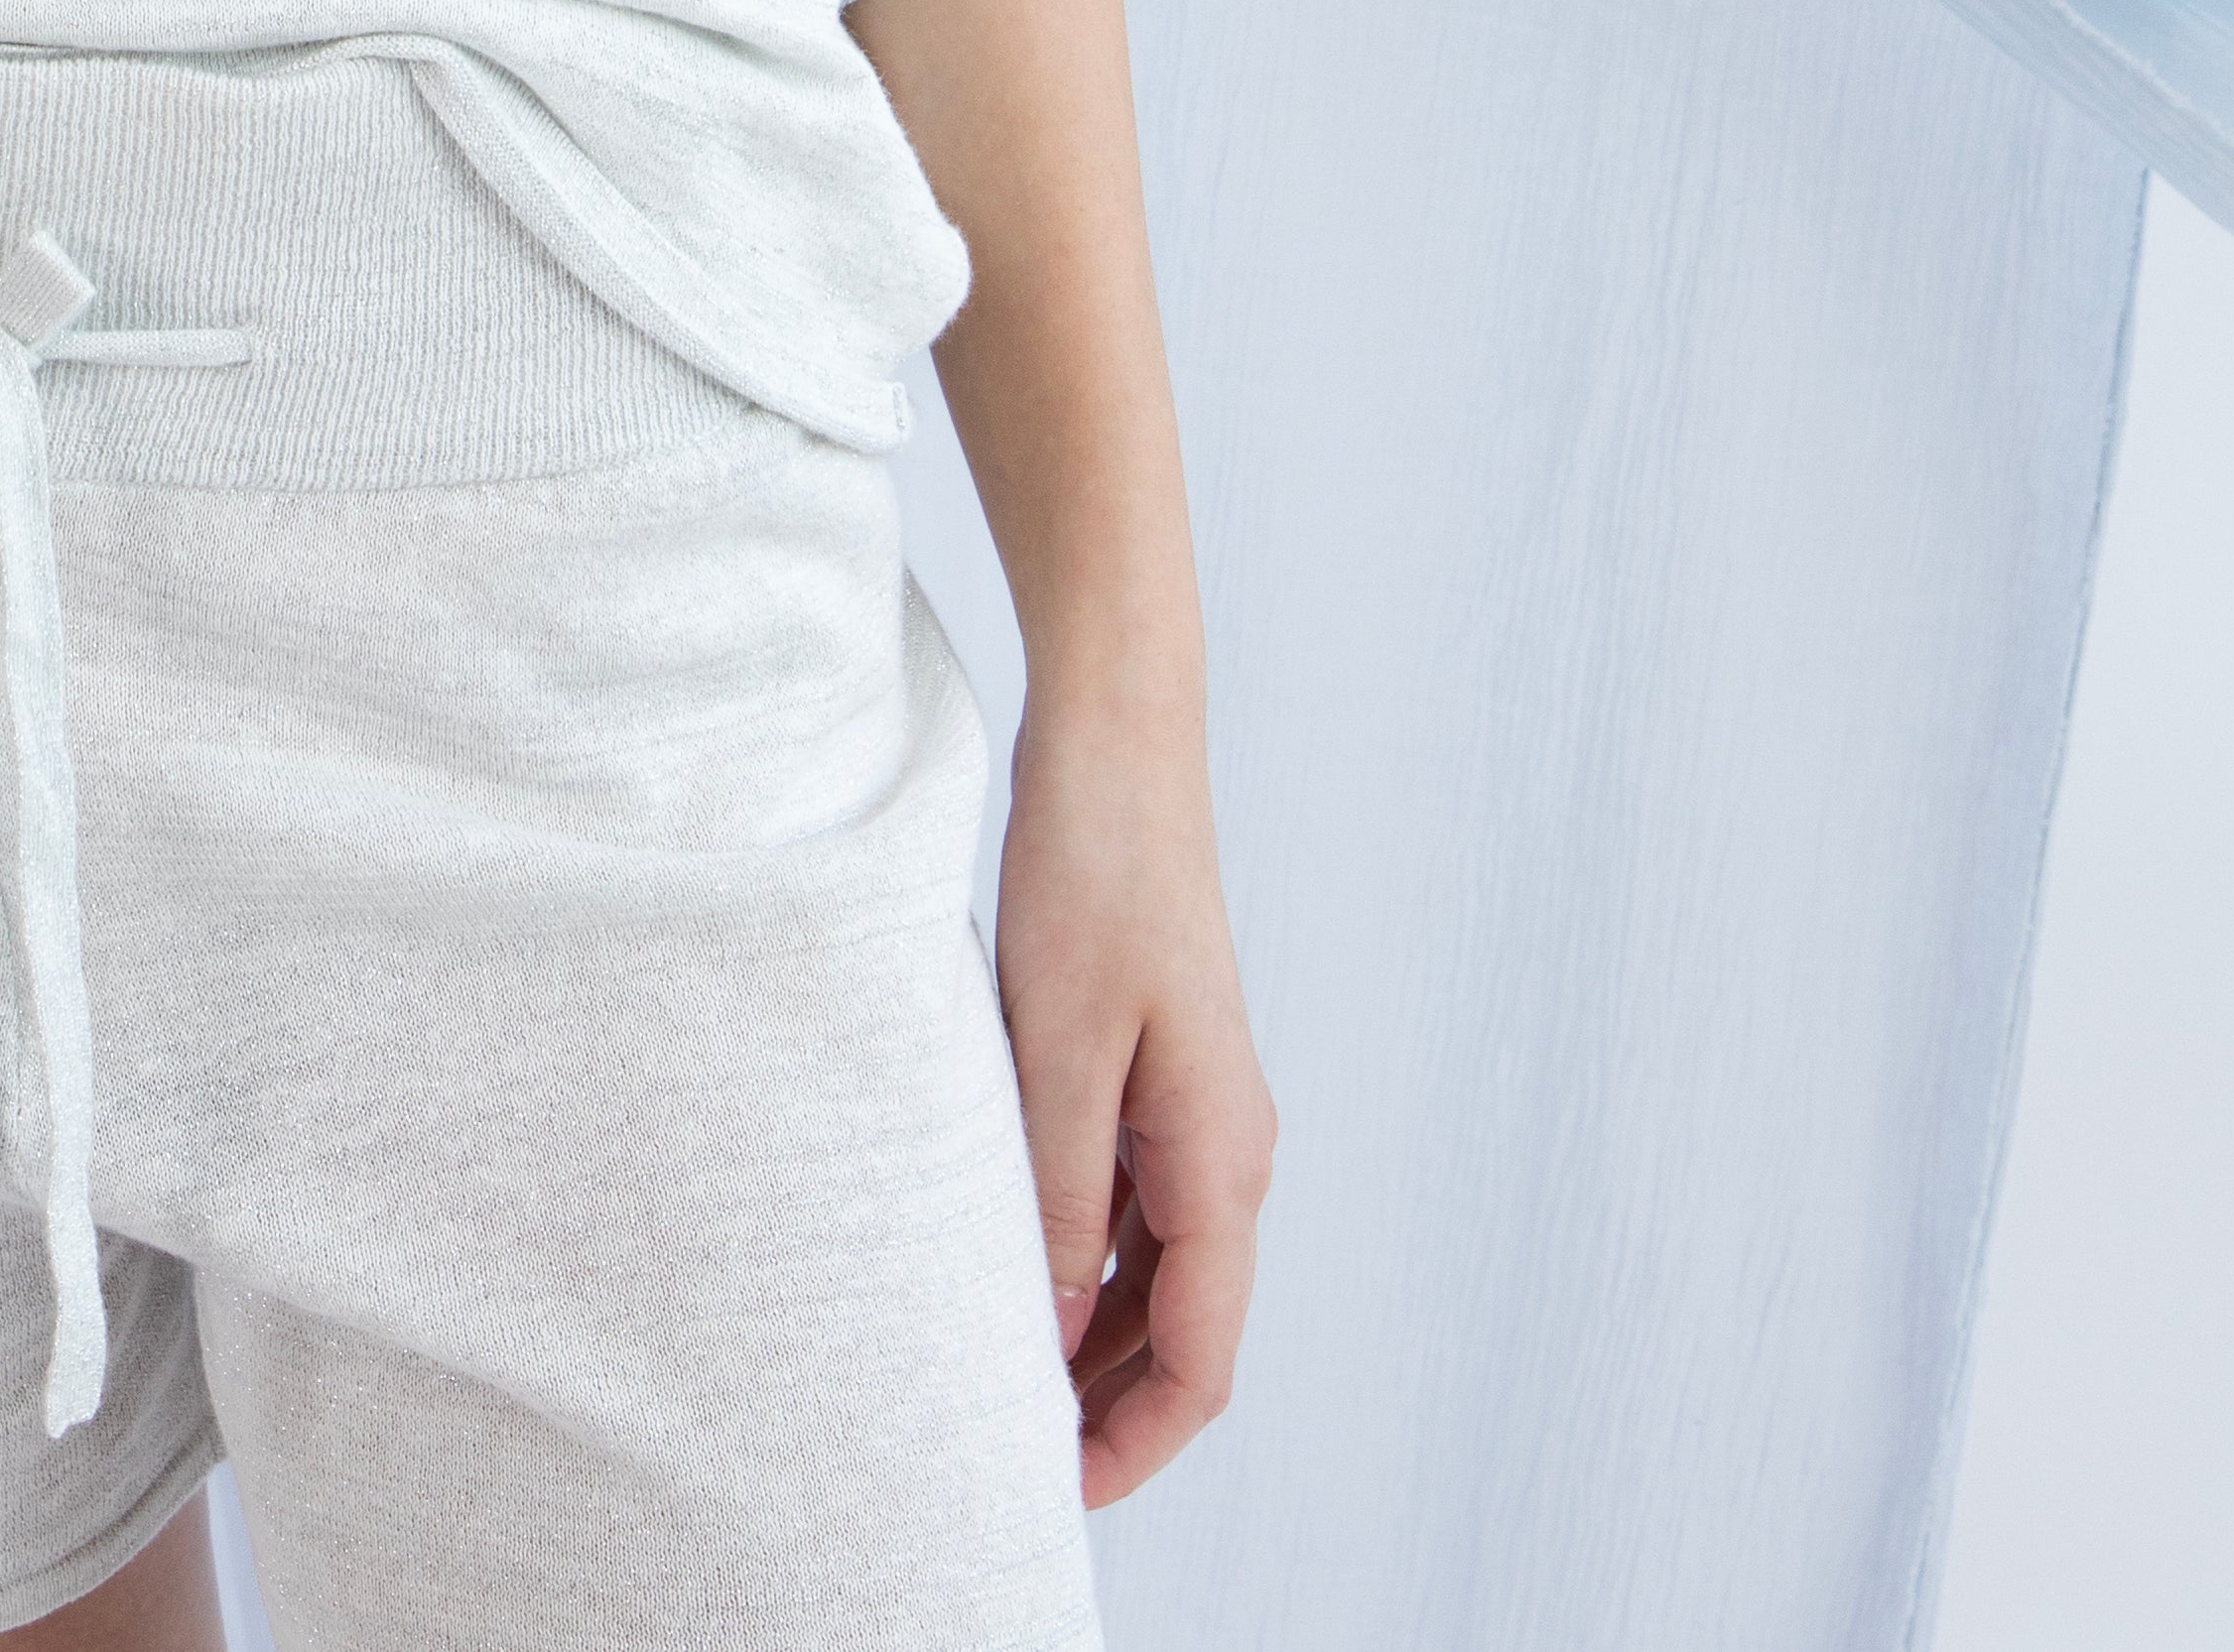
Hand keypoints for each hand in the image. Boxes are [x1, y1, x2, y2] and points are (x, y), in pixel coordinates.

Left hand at [991, 691, 1272, 1502]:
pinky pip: (1136, 1200)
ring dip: (1095, 1333)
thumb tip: (1054, 1328)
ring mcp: (1199, 1107)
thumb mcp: (1057, 1047)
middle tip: (1011, 1451)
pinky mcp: (1160, 1068)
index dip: (1136, 1442)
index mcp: (1223, 1158)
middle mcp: (1229, 1148)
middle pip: (1186, 1329)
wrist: (1119, 744)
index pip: (1202, 1358)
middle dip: (1113, 1406)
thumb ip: (1060, 1194)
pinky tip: (1018, 1261)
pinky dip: (1087, 1253)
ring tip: (1004, 1373)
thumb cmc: (1094, 875)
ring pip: (1160, 1270)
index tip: (1055, 1488)